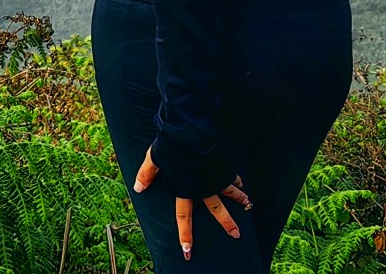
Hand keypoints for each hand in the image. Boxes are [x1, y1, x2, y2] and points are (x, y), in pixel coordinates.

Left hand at [134, 147, 251, 259]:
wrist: (190, 135)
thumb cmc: (170, 147)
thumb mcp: (154, 160)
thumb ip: (146, 175)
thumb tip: (137, 188)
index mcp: (185, 189)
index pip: (183, 216)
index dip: (184, 234)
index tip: (188, 250)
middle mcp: (203, 188)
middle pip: (216, 211)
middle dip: (227, 224)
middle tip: (237, 235)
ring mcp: (214, 178)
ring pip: (230, 194)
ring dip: (239, 201)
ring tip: (248, 205)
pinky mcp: (221, 168)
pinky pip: (231, 177)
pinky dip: (236, 181)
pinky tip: (241, 183)